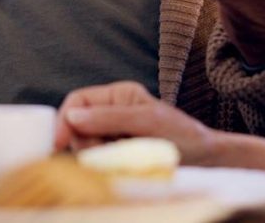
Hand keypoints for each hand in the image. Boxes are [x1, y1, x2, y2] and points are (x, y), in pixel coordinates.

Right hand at [55, 81, 218, 164]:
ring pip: (86, 149)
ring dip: (97, 159)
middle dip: (86, 144)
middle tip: (111, 155)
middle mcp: (113, 113)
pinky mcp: (119, 158)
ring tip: (125, 161)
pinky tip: (123, 169)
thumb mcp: (147, 122)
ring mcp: (115, 137)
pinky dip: (105, 168)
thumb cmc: (183, 136)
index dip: (64, 121)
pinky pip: (98, 163)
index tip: (57, 145)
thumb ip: (110, 118)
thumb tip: (72, 116)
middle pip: (77, 128)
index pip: (78, 101)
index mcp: (118, 96)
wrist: (207, 162)